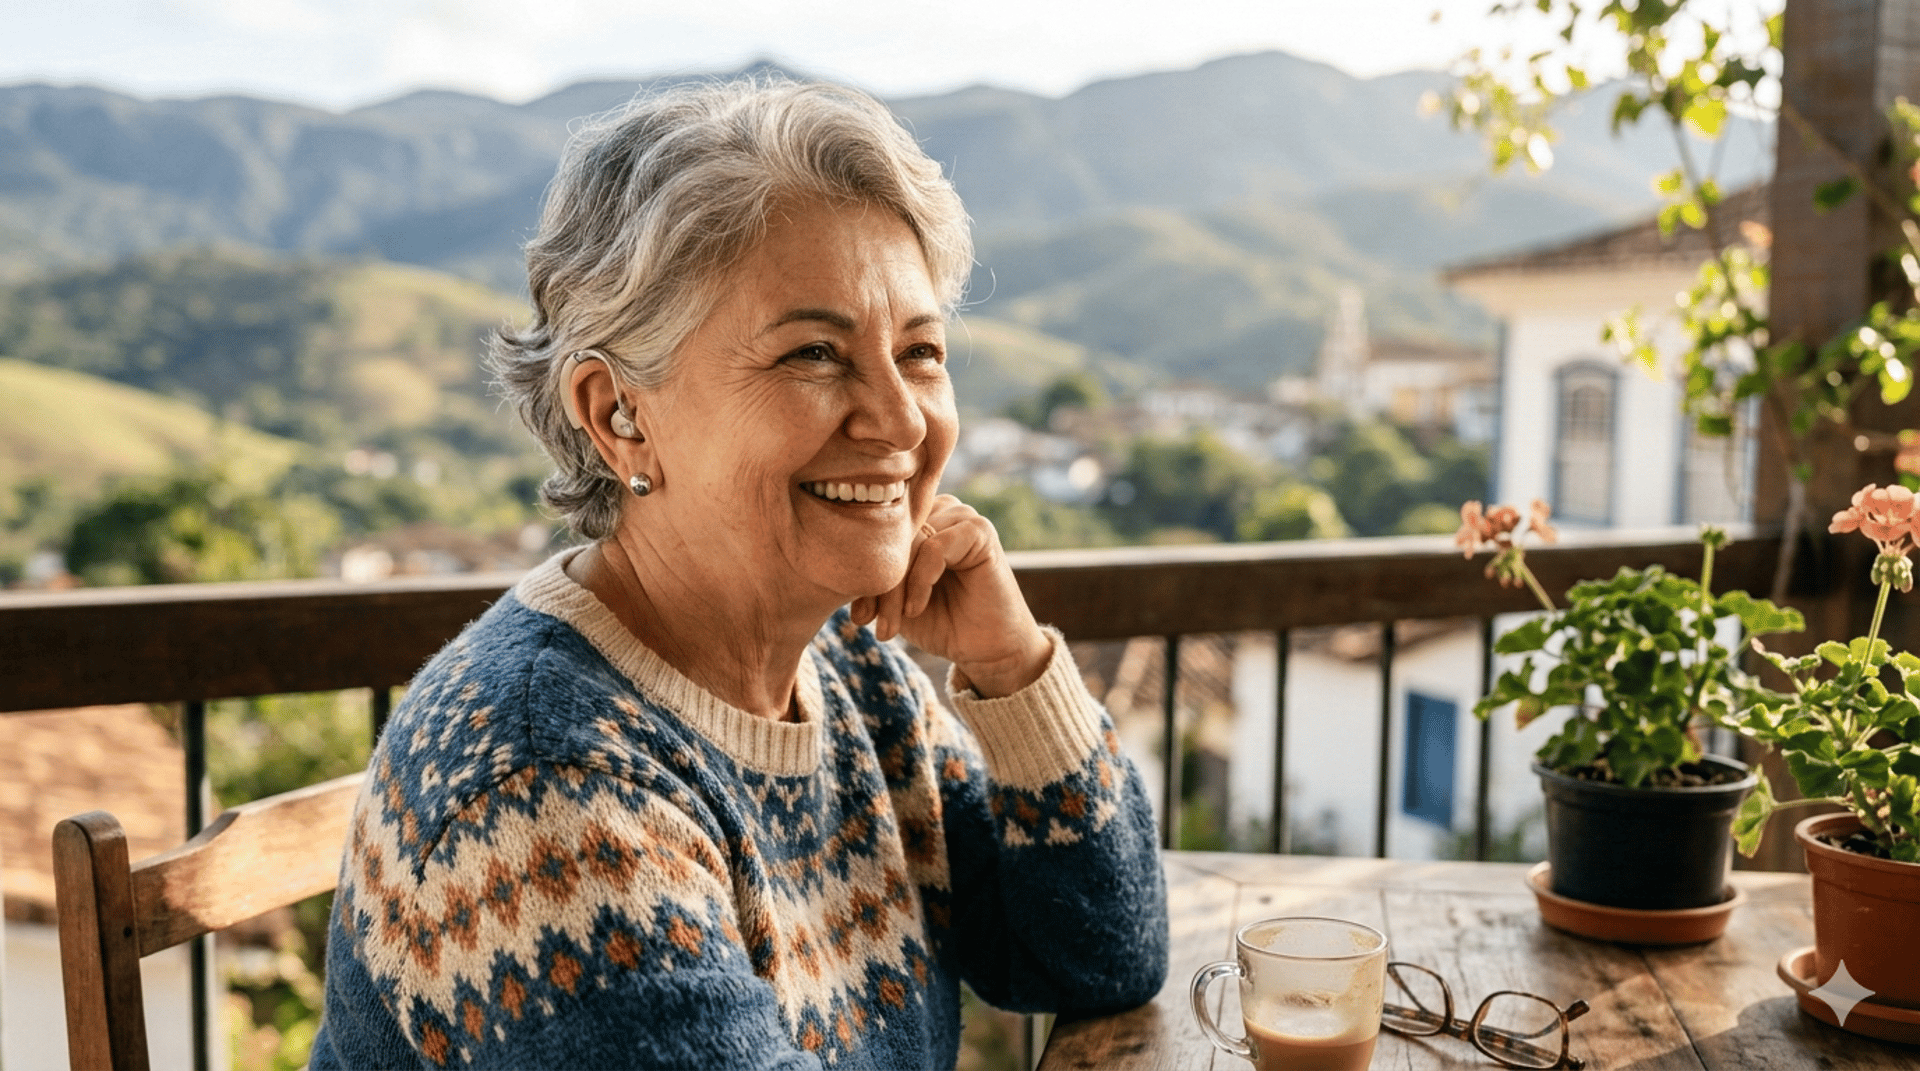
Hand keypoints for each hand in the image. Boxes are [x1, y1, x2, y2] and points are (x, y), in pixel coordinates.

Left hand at [850, 494, 1051, 697]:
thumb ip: (873, 575)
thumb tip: (834, 564)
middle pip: (891, 537)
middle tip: (869, 623)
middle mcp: (938, 510)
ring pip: (909, 542)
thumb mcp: (894, 599)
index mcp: (917, 520)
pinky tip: (917, 609)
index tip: (857, 617)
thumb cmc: (940, 622)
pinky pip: (934, 546)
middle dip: (877, 585)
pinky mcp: (980, 531)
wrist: (985, 649)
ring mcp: (960, 516)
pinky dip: (920, 581)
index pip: (876, 533)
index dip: (863, 573)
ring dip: (895, 588)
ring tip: (892, 623)